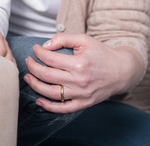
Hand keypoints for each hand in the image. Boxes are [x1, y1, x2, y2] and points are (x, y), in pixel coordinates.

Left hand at [23, 33, 144, 112]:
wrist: (121, 71)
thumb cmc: (101, 54)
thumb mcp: (85, 40)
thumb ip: (64, 39)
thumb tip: (45, 45)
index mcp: (79, 64)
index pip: (50, 59)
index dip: (38, 53)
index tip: (35, 49)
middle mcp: (79, 81)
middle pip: (47, 76)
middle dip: (33, 67)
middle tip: (28, 61)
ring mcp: (81, 94)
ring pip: (51, 93)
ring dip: (35, 85)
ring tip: (27, 77)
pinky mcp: (83, 104)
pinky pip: (63, 109)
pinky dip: (48, 106)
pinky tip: (38, 100)